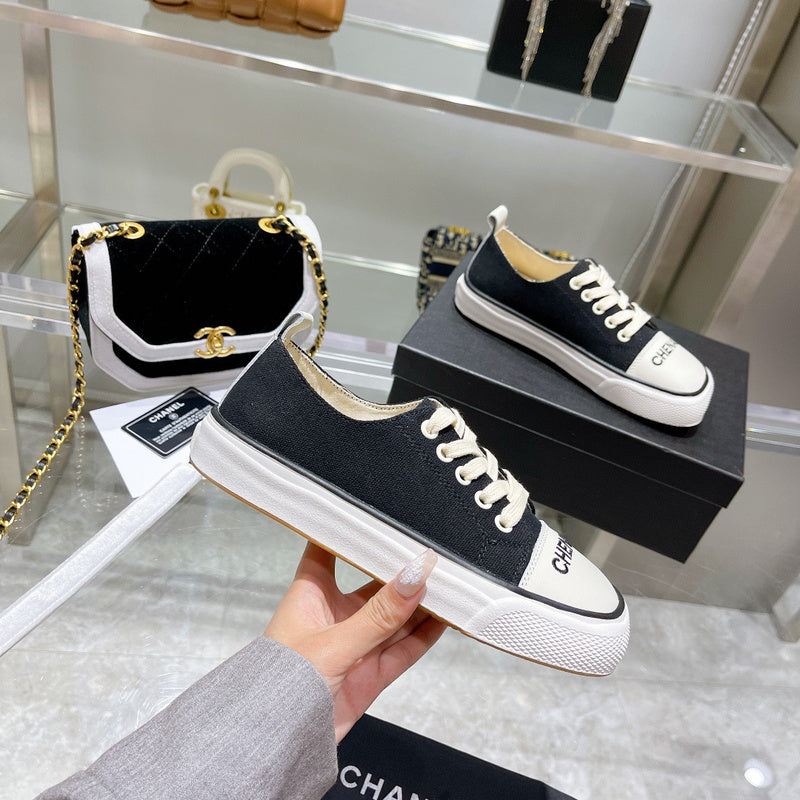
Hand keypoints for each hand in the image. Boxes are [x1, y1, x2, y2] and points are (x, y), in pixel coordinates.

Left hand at [264, 542, 445, 740]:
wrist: (278, 745)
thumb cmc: (279, 687)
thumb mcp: (335, 642)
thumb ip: (380, 614)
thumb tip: (413, 577)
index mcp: (311, 595)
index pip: (328, 550)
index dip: (348, 531)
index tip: (372, 512)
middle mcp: (334, 616)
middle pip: (373, 584)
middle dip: (400, 572)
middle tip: (430, 555)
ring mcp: (354, 644)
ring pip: (394, 617)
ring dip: (420, 603)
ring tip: (449, 583)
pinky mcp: (370, 673)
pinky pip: (404, 649)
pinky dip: (425, 635)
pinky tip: (445, 619)